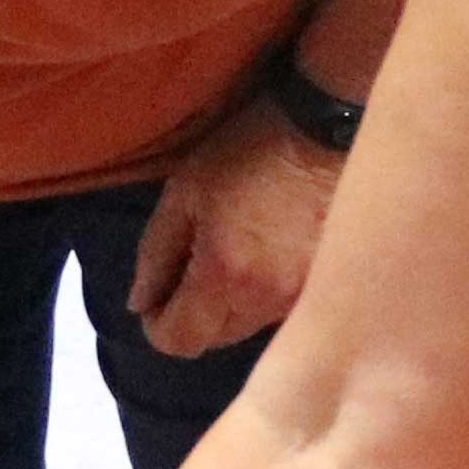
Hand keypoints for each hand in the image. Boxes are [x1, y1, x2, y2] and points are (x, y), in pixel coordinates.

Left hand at [124, 96, 342, 360]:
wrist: (328, 126)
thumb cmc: (251, 149)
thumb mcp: (185, 190)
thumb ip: (155, 253)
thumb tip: (140, 303)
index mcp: (224, 277)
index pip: (180, 342)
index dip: (157, 326)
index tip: (155, 298)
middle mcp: (266, 301)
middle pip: (214, 341)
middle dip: (192, 316)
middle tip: (191, 268)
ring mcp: (302, 298)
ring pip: (249, 328)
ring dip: (230, 306)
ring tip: (234, 256)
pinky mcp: (326, 286)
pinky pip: (281, 311)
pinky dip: (263, 296)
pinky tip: (266, 256)